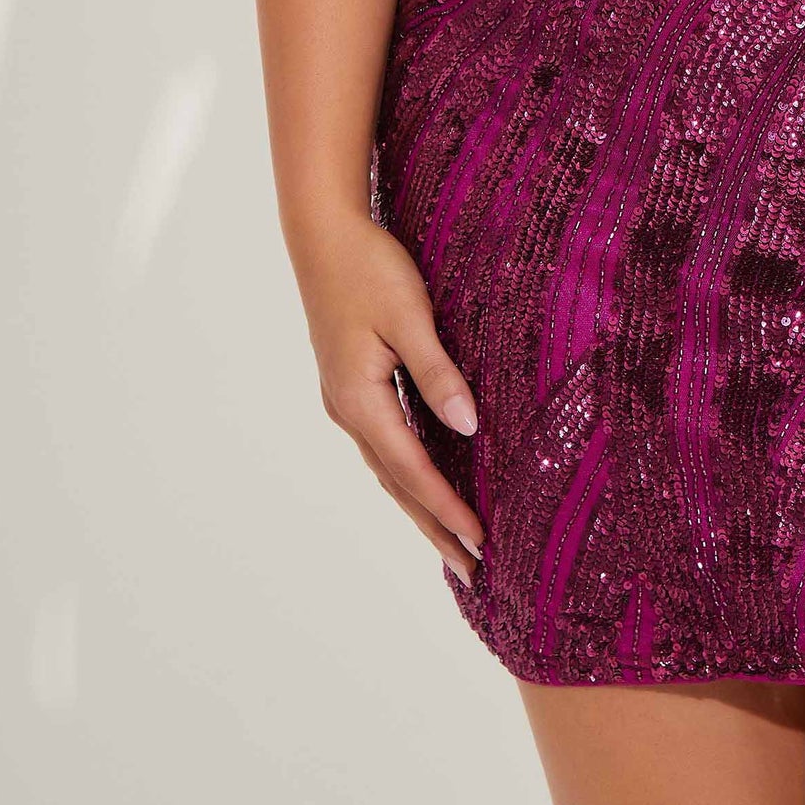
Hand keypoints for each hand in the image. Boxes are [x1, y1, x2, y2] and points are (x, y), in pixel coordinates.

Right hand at [291, 207, 485, 584]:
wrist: (324, 233)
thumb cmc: (369, 268)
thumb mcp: (410, 317)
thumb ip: (438, 373)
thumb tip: (469, 427)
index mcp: (360, 400)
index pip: (413, 469)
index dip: (448, 508)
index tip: (481, 542)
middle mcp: (348, 410)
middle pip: (397, 484)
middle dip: (435, 528)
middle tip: (474, 571)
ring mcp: (346, 400)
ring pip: (388, 469)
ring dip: (421, 507)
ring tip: (453, 543)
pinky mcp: (351, 385)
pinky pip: (384, 445)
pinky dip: (407, 475)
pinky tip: (425, 483)